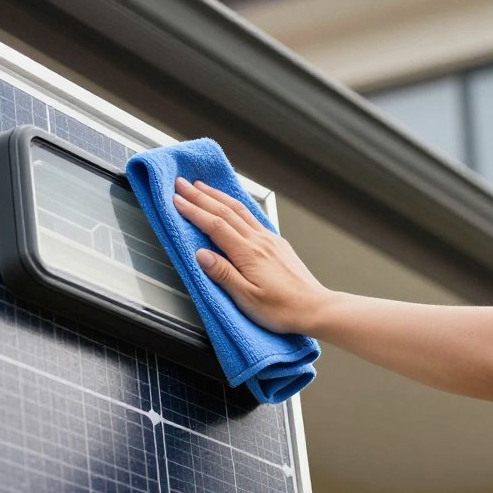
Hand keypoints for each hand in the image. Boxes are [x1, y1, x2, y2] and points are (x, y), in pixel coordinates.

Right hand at [172, 177, 328, 334]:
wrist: (315, 308)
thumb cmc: (283, 309)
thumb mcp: (247, 298)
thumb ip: (223, 274)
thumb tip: (201, 254)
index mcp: (249, 253)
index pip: (215, 225)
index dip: (194, 211)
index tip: (176, 200)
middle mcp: (260, 241)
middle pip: (225, 211)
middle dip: (201, 196)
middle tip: (182, 183)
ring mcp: (270, 240)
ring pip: (240, 210)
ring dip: (218, 196)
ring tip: (202, 186)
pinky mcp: (277, 243)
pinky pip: (253, 216)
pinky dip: (237, 205)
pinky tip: (233, 204)